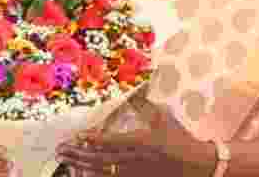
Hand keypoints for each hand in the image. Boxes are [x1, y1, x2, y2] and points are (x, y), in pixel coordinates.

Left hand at [55, 95, 213, 176]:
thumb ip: (145, 106)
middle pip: (100, 159)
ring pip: (102, 171)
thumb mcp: (164, 119)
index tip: (78, 136)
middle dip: (78, 154)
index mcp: (142, 142)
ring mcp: (135, 173)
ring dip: (82, 165)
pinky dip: (95, 175)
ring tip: (66, 159)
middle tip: (61, 149)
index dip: (93, 139)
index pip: (111, 141)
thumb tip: (134, 91)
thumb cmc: (180, 139)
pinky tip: (83, 171)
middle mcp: (135, 160)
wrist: (197, 165)